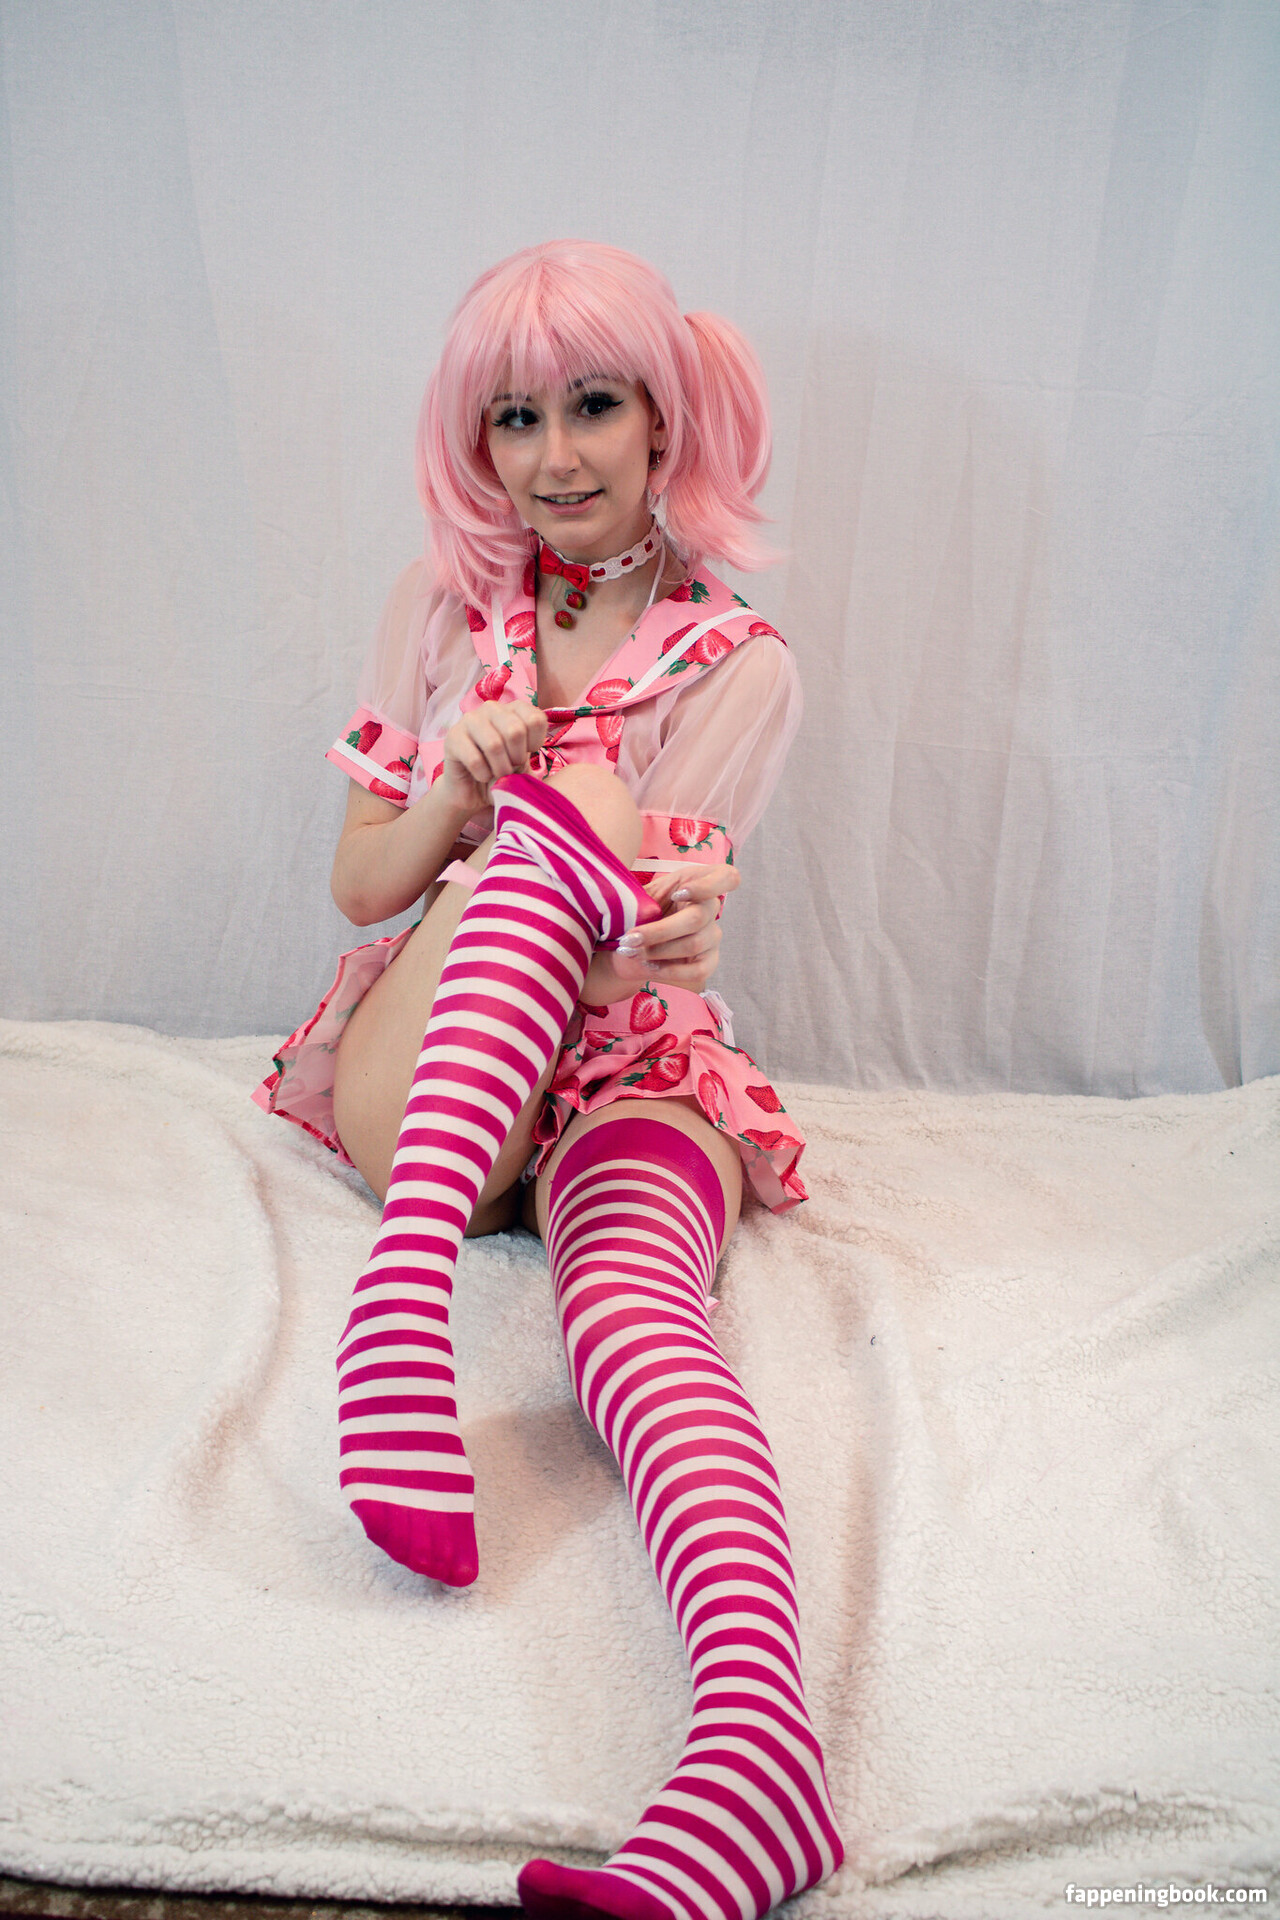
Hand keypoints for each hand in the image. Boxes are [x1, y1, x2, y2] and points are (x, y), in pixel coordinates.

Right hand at [437, 699, 547, 814]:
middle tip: (511, 767)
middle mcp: (492, 708)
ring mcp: (470, 720)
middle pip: (515, 730)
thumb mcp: (524, 761)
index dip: (535, 743)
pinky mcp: (453, 738)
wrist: (473, 790)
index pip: (535, 719)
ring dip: (500, 768)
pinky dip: (483, 775)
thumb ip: (532, 751)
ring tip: (497, 774)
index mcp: (513, 708)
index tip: (527, 753)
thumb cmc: (502, 772)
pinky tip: (482, 776)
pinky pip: (474, 759)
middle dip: (517, 758)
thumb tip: (528, 753)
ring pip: (494, 744)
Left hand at [582, 863, 739, 1003]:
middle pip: (697, 918)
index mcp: (697, 881)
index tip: (677, 894)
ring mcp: (713, 935)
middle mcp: (711, 908)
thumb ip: (646, 897)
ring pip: (693, 944)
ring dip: (658, 950)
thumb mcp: (638, 897)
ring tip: (631, 952)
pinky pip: (697, 970)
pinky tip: (648, 966)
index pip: (727, 878)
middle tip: (629, 939)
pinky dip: (668, 970)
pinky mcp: (709, 962)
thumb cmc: (636, 912)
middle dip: (659, 931)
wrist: (628, 945)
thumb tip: (640, 910)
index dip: (708, 886)